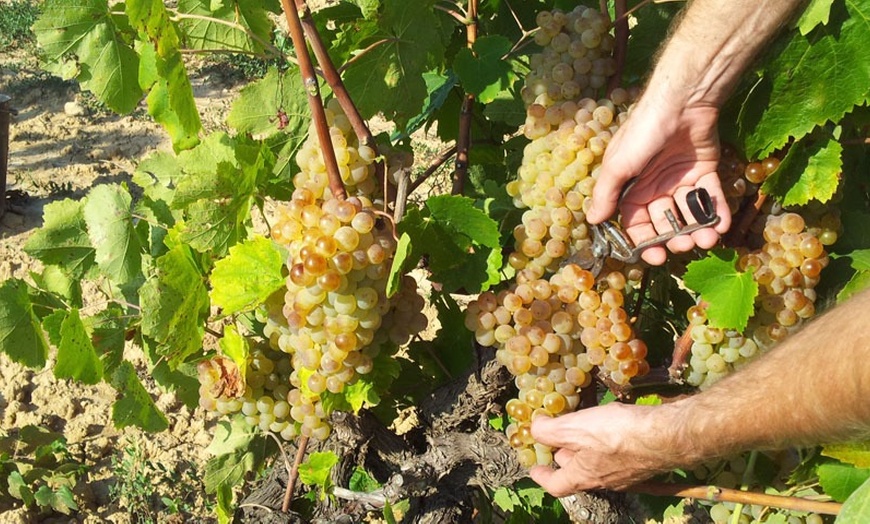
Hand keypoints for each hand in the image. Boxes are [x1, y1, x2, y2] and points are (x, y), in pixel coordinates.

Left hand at [529, 403, 684, 494]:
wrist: (668, 436)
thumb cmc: (620, 435)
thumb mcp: (576, 428)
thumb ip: (550, 431)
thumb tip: (535, 429)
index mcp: (584, 477)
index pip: (556, 485)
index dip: (542, 476)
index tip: (534, 469)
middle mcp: (604, 480)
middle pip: (577, 473)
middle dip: (564, 457)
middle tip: (556, 439)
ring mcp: (625, 473)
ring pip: (596, 463)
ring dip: (585, 448)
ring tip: (580, 427)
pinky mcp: (641, 461)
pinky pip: (615, 455)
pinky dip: (604, 443)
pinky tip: (608, 427)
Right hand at [586, 101, 730, 264]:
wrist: (681, 103)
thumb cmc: (643, 134)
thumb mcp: (618, 165)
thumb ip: (606, 195)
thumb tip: (592, 221)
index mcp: (632, 187)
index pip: (636, 223)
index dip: (645, 241)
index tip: (656, 257)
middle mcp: (655, 186)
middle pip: (664, 221)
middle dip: (674, 237)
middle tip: (683, 246)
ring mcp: (680, 179)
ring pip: (689, 213)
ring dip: (698, 229)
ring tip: (708, 239)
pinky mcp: (705, 171)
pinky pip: (711, 196)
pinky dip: (717, 212)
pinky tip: (721, 226)